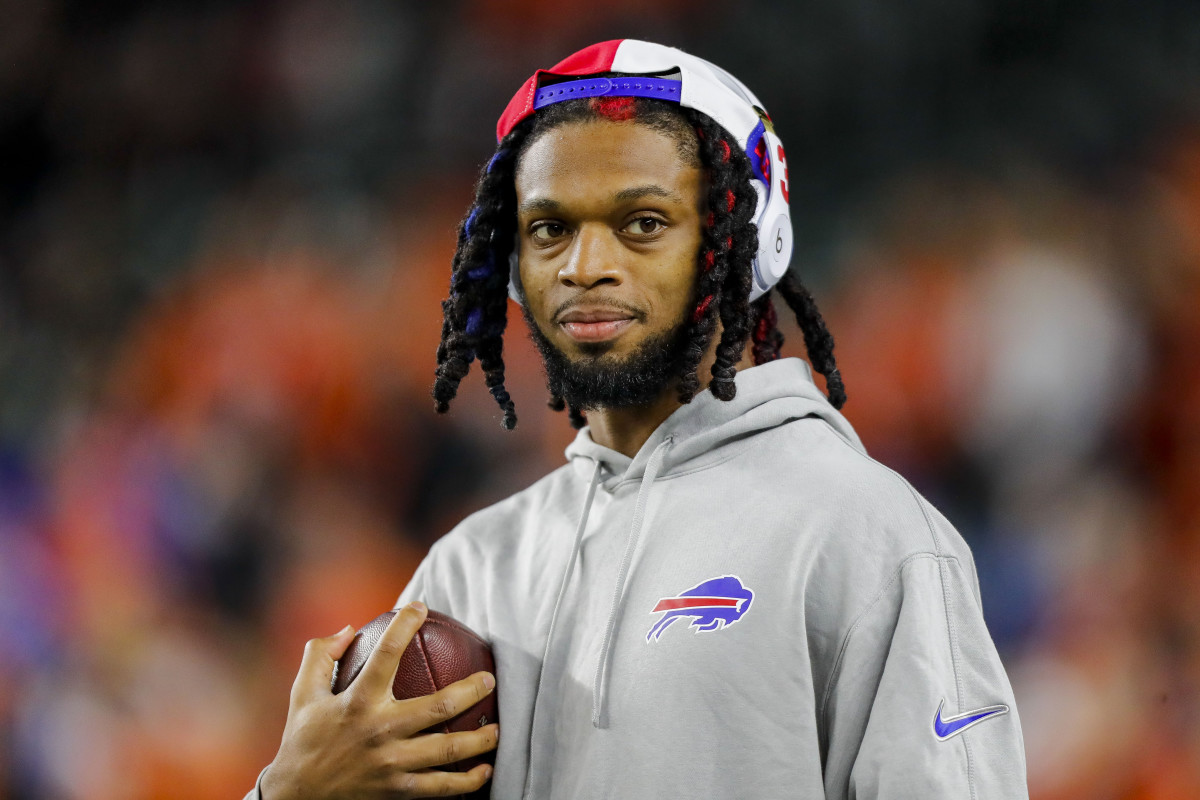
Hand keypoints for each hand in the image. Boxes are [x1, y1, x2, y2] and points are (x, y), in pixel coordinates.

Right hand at [261, 601, 498, 798]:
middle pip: (437, 706)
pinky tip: (485, 771)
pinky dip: (467, 780)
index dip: (405, 626)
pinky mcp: (396, 791)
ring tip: (498, 728)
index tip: (421, 607)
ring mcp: (391, 764)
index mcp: (356, 702)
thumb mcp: (302, 694)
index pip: (386, 654)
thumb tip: (350, 628)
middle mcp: (378, 731)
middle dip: (472, 690)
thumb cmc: (302, 740)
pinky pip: (440, 786)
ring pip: (447, 749)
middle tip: (490, 679)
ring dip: (480, 739)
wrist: (295, 798)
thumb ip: (320, 655)